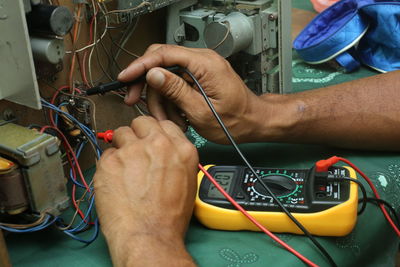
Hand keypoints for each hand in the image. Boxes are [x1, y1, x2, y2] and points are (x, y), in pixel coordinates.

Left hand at [94, 116, 197, 265]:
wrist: (149, 236)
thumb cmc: (168, 218)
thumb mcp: (187, 182)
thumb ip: (176, 159)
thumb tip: (164, 152)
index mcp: (181, 149)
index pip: (164, 124)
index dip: (154, 132)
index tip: (148, 137)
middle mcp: (158, 145)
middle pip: (141, 122)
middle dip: (136, 133)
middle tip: (133, 148)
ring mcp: (132, 151)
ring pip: (120, 133)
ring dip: (120, 146)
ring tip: (123, 167)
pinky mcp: (110, 161)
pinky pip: (106, 154)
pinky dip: (108, 165)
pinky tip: (114, 181)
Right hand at [118, 44, 267, 143]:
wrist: (254, 122)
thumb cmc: (235, 120)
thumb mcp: (201, 111)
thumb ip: (176, 91)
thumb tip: (153, 74)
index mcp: (204, 64)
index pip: (164, 54)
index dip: (140, 66)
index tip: (125, 78)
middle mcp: (202, 61)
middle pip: (161, 63)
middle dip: (147, 86)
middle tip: (135, 102)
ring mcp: (200, 68)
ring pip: (166, 77)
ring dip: (161, 100)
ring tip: (168, 121)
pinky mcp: (199, 77)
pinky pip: (176, 85)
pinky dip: (171, 102)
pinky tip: (176, 117)